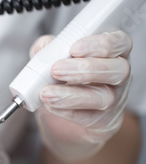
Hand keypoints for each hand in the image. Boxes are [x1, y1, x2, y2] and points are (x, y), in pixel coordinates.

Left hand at [30, 31, 131, 160]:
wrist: (66, 110)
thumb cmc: (65, 75)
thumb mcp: (56, 56)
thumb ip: (50, 48)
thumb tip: (44, 46)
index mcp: (113, 52)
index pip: (120, 43)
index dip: (101, 45)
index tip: (74, 49)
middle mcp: (119, 74)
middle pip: (117, 69)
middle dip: (85, 69)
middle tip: (56, 70)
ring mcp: (115, 99)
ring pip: (104, 97)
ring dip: (71, 94)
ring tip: (46, 93)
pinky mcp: (103, 121)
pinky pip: (89, 118)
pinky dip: (66, 111)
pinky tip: (49, 105)